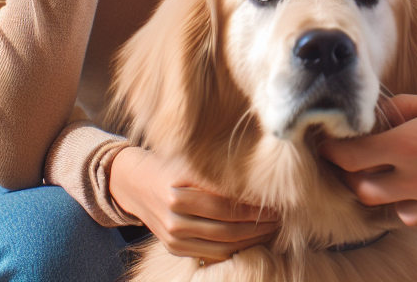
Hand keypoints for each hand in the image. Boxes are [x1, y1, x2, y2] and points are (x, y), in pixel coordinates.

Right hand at [109, 146, 279, 262]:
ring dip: (250, 240)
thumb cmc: (172, 164)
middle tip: (280, 217)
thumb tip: (258, 179)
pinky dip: (234, 249)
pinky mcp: (174, 248)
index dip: (254, 208)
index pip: (226, 206)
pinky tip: (251, 239)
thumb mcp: (192, 162)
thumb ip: (220, 173)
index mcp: (179, 196)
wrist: (136, 183)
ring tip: (271, 229)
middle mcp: (174, 221)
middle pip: (226, 229)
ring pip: (221, 246)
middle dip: (258, 226)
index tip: (277, 202)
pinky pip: (210, 254)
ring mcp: (173, 238)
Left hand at [322, 91, 416, 228]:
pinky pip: (409, 217)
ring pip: (382, 205)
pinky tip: (407, 191)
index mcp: (408, 145)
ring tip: (375, 174)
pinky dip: (401, 205)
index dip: (334, 150)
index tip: (327, 143)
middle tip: (346, 160)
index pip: (353, 155)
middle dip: (348, 173)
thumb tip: (384, 109)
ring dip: (373, 190)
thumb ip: (409, 107)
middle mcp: (412, 178)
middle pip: (360, 186)